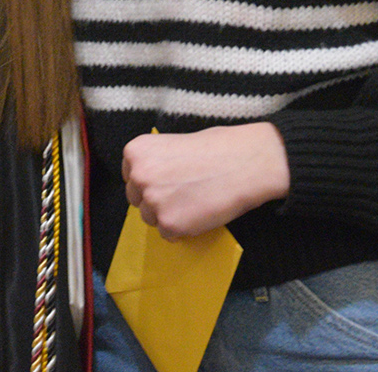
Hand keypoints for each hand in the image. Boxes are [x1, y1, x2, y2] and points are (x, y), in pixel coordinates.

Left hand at [121, 123, 289, 240]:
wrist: (247, 162)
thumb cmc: (219, 148)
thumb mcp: (175, 142)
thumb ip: (156, 161)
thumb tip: (151, 181)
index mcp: (136, 151)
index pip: (130, 176)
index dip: (150, 181)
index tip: (168, 181)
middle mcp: (138, 176)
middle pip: (137, 199)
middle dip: (157, 199)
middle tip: (185, 192)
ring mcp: (152, 201)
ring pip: (152, 218)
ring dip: (170, 215)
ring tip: (196, 200)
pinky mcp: (169, 224)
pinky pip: (169, 234)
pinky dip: (184, 228)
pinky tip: (201, 212)